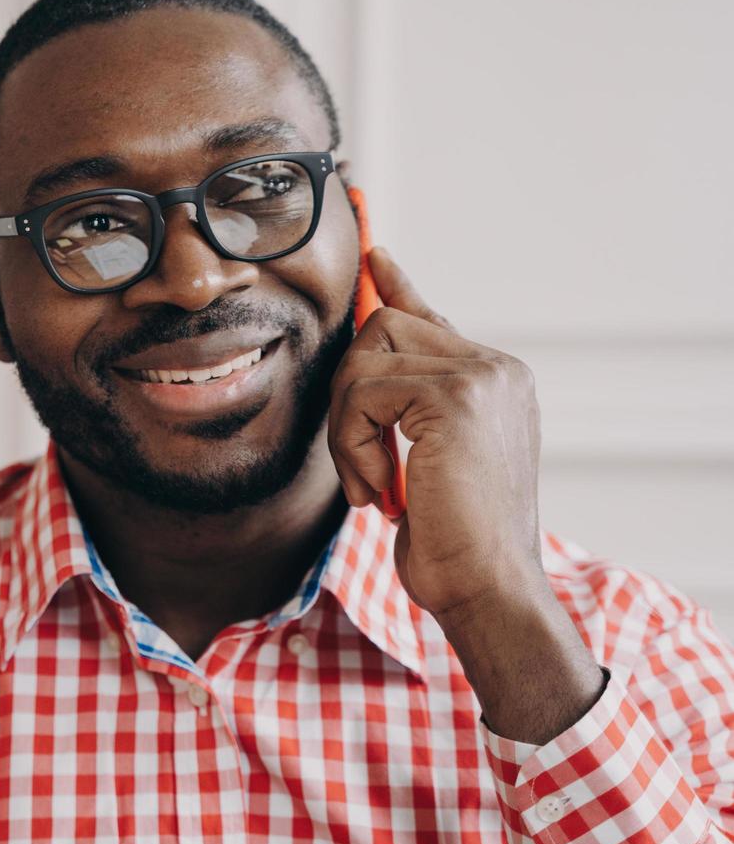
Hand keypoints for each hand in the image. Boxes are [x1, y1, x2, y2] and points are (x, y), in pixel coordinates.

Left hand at [327, 246, 544, 617]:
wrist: (488, 586)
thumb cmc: (453, 540)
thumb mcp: (428, 461)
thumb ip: (409, 410)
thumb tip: (365, 368)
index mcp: (497, 380)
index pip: (430, 320)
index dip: (398, 290)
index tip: (376, 257)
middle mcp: (496, 368)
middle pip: (380, 333)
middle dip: (347, 399)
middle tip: (358, 465)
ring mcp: (480, 376)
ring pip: (363, 363)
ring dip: (346, 431)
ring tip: (372, 484)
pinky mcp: (454, 396)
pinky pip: (361, 395)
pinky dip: (351, 445)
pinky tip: (380, 489)